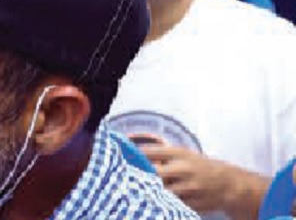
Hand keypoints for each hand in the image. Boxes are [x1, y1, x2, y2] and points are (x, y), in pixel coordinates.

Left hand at [138, 137, 266, 218]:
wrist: (229, 184)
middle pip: (154, 173)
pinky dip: (162, 204)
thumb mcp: (183, 153)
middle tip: (126, 178)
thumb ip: (160, 152)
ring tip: (136, 192)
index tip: (121, 157)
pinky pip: (172, 204)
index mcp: (180, 153)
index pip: (150, 152)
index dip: (134, 155)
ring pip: (162, 192)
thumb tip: (132, 146)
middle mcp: (184, 169)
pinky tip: (152, 203)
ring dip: (150, 192)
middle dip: (140, 176)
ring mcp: (190, 187)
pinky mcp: (193, 203)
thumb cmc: (199, 166)